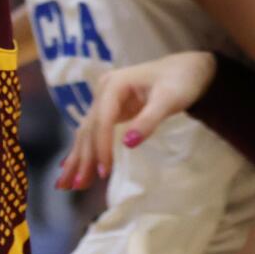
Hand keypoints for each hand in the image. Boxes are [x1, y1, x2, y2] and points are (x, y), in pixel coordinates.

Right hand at [56, 50, 214, 188]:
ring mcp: (104, 98)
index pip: (102, 120)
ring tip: (66, 184)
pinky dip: (83, 149)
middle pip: (90, 127)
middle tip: (77, 186)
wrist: (187, 67)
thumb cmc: (181, 81)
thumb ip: (149, 121)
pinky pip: (93, 130)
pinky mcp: (110, 108)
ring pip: (87, 131)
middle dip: (83, 158)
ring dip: (78, 157)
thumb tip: (128, 144)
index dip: (102, 147)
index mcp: (115, 84)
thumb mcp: (169, 100)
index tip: (104, 172)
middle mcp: (104, 90)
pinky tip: (69, 165)